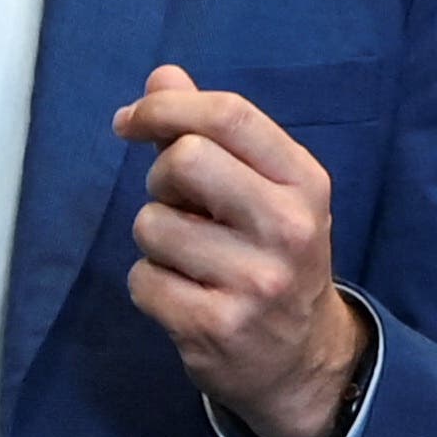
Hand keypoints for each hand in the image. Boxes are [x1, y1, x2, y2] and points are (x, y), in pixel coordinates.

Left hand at [112, 65, 366, 436]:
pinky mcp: (216, 326)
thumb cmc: (273, 257)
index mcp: (305, 182)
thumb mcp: (265, 190)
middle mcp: (289, 228)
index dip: (167, 108)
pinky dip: (150, 284)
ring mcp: (255, 281)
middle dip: (162, 179)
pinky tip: (184, 294)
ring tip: (189, 258)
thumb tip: (162, 77)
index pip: (230, 115)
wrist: (302, 359)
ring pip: (153, 224)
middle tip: (177, 203)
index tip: (132, 122)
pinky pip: (142, 280)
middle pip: (185, 160)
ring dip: (155, 238)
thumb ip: (215, 132)